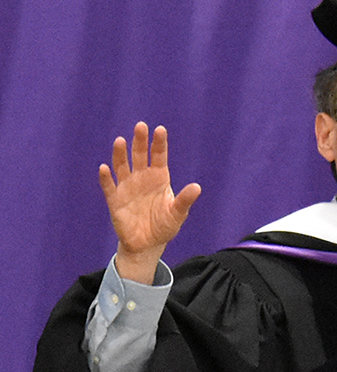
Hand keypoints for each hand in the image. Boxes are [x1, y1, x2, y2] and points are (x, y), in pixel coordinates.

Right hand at [99, 121, 200, 282]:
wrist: (147, 244)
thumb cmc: (164, 226)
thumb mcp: (178, 214)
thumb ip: (184, 200)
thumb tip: (197, 187)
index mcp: (158, 178)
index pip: (158, 156)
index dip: (159, 143)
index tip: (160, 129)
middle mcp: (141, 178)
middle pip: (139, 155)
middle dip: (140, 141)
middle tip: (141, 126)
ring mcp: (127, 187)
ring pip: (122, 166)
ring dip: (120, 154)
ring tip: (121, 141)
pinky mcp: (115, 200)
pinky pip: (109, 186)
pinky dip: (106, 178)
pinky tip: (105, 168)